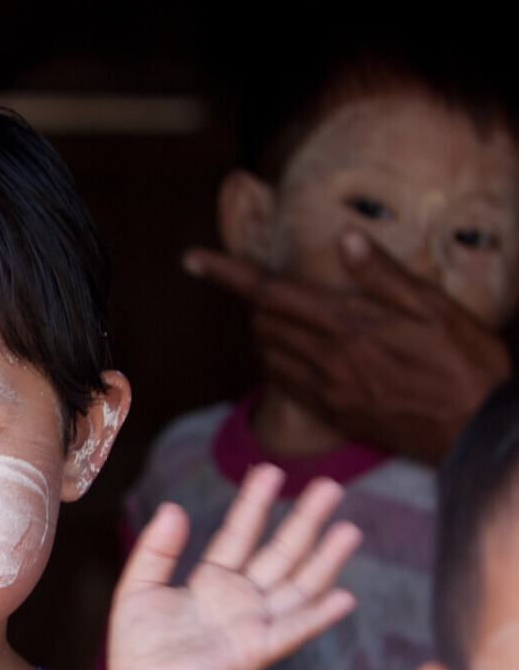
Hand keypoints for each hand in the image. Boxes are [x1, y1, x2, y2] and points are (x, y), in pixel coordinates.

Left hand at [107, 465, 360, 669]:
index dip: (254, 503)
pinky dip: (319, 615)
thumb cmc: (136, 648)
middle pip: (280, 552)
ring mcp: (254, 624)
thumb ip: (156, 549)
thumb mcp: (138, 587)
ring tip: (349, 529)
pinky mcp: (258, 650)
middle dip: (305, 520)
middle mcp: (240, 599)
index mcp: (212, 581)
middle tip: (331, 485)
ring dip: (325, 559)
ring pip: (298, 584)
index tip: (271, 471)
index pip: (239, 534)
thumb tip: (174, 507)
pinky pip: (294, 629)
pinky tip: (344, 596)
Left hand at [183, 232, 511, 465]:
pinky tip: (312, 357)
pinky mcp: (333, 413)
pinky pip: (287, 384)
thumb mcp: (437, 307)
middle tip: (289, 292)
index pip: (270, 291)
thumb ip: (384, 274)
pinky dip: (286, 364)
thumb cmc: (466, 363)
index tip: (190, 259)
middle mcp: (329, 357)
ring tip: (308, 322)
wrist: (477, 430)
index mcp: (349, 323)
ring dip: (273, 333)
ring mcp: (328, 389)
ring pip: (270, 353)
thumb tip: (344, 239)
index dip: (226, 273)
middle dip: (262, 301)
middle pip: (262, 321)